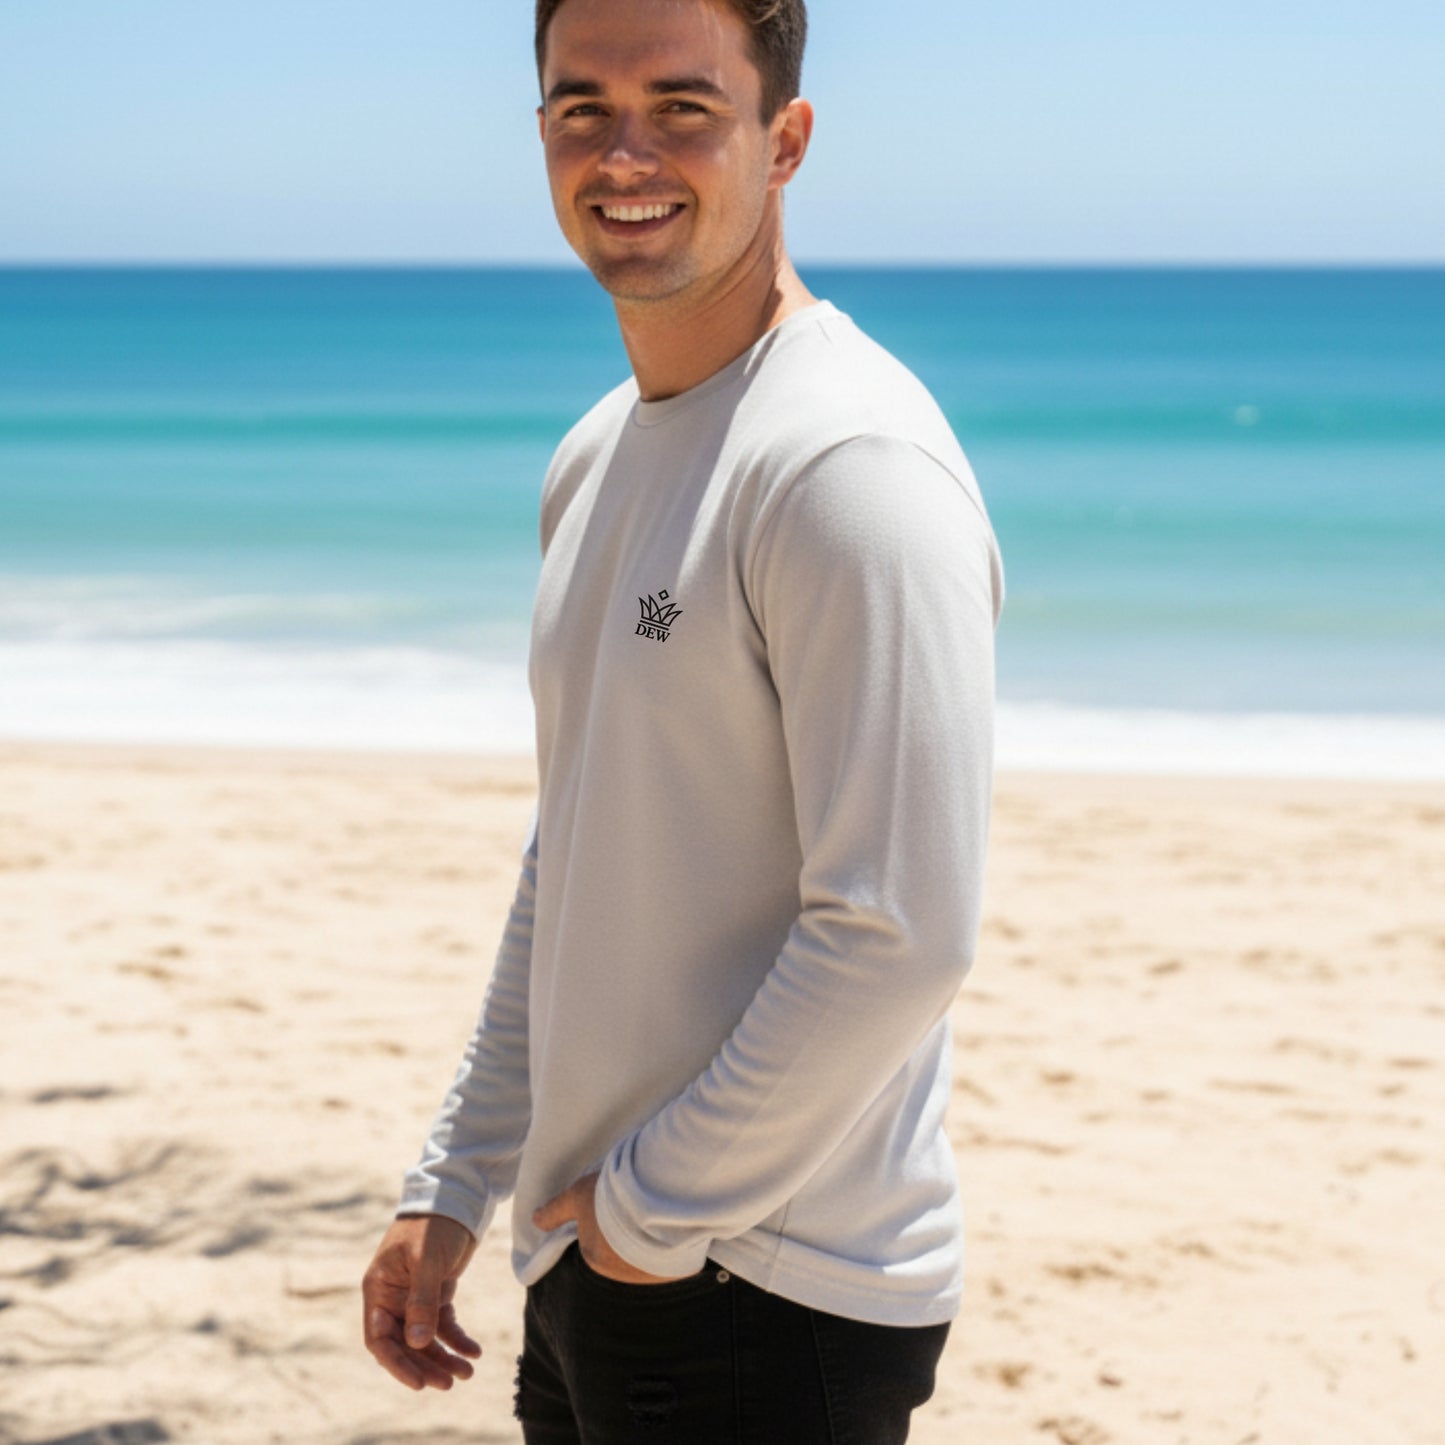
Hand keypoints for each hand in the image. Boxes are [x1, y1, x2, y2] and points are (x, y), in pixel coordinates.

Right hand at [362, 1213, 481, 1390]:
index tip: (418, 1383)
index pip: (380, 1339)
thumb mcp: (426, 1261)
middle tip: (449, 1383)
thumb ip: (421, 1301)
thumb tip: (417, 1344)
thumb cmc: (432, 1224)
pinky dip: (457, 1339)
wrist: (454, 1199)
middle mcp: (393, 1298)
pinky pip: (443, 1325)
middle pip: (405, 1345)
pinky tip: (474, 1351)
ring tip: (467, 1373)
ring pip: (425, 1339)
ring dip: (444, 1357)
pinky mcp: (437, 1294)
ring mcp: (415, 1298)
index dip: (397, 1364)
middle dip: (425, 1366)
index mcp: (379, 1290)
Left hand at [533, 1172, 685, 1283]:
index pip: (596, 1245)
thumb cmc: (612, 1195)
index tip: (616, 1208)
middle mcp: (619, 1276)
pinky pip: (669, 1264)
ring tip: (657, 1216)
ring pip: (645, 1261)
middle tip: (636, 1211)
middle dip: (626, 1238)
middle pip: (620, 1256)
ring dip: (648, 1245)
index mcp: (594, 1259)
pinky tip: (673, 1228)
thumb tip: (535, 1220)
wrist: (659, 1194)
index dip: (605, 1224)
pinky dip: (669, 1250)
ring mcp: (649, 1277)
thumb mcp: (578, 1196)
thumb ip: (555, 1211)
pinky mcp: (674, 1273)